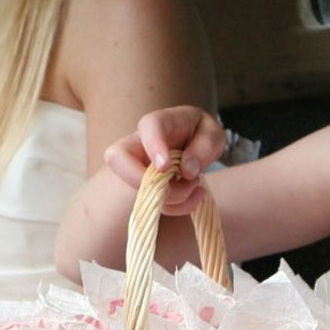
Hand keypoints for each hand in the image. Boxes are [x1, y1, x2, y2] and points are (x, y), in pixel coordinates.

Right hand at [103, 106, 226, 212]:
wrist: (193, 143)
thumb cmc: (200, 133)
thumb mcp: (212, 133)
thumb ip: (204, 146)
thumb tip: (187, 171)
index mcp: (160, 122)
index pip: (149, 128)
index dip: (153, 147)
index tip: (164, 167)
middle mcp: (140, 142)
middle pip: (117, 158)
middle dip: (144, 182)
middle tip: (177, 186)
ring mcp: (135, 166)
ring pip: (136, 187)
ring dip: (172, 197)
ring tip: (196, 185)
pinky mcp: (143, 186)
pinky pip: (152, 203)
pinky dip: (176, 207)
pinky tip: (194, 195)